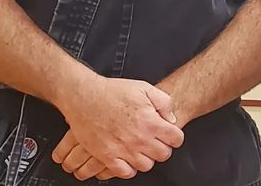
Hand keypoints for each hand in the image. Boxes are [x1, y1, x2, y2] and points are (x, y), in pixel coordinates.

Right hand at [53, 75, 183, 177]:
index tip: (171, 134)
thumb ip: (163, 102)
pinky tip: (128, 158)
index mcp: (150, 122)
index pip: (176, 139)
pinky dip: (129, 168)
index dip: (175, 136)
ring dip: (147, 158)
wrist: (85, 97)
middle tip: (156, 141)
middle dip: (163, 147)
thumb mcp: (144, 87)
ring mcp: (123, 150)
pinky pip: (125, 172)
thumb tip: (171, 118)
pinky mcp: (107, 156)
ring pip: (146, 166)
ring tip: (142, 148)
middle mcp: (139, 139)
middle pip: (163, 154)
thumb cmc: (112, 91)